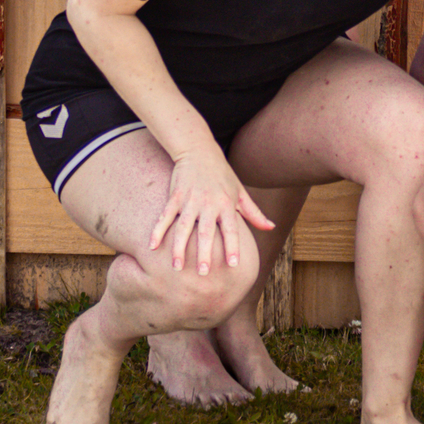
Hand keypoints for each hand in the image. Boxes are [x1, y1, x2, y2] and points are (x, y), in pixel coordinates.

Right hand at [149, 151, 274, 278]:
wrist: (199, 150)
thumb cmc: (222, 174)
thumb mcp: (240, 191)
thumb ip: (254, 212)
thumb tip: (271, 227)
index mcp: (226, 204)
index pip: (231, 229)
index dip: (232, 246)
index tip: (233, 264)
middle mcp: (209, 203)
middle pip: (206, 232)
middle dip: (204, 253)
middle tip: (202, 274)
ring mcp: (190, 200)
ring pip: (184, 227)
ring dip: (179, 248)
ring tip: (177, 267)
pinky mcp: (175, 196)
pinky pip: (165, 216)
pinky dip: (158, 231)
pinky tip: (152, 247)